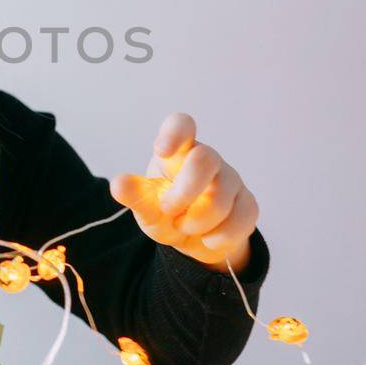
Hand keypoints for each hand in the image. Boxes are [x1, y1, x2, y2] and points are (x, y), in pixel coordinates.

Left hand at [109, 112, 258, 271]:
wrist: (195, 240)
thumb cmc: (168, 212)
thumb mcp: (147, 207)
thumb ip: (135, 196)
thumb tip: (117, 184)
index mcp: (178, 153)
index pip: (182, 124)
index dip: (175, 132)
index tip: (162, 150)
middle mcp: (208, 160)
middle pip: (205, 159)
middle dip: (184, 192)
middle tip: (168, 210)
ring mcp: (231, 180)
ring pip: (222, 197)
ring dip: (197, 222)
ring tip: (185, 227)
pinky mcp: (248, 204)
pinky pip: (242, 218)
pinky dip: (219, 236)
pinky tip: (209, 239)